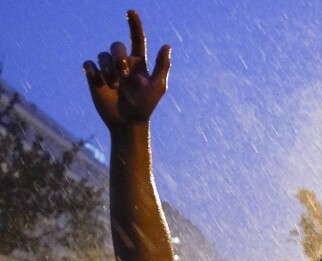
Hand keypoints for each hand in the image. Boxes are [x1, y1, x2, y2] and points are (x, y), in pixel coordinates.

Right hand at [83, 10, 170, 127]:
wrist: (129, 122)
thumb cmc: (146, 105)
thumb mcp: (158, 87)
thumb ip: (162, 66)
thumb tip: (167, 45)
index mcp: (139, 62)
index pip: (137, 39)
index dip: (134, 24)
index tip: (131, 11)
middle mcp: (123, 62)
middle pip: (116, 45)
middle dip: (119, 57)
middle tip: (123, 75)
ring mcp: (107, 69)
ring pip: (102, 54)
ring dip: (108, 69)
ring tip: (114, 85)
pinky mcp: (93, 76)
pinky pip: (88, 63)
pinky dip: (93, 71)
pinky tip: (99, 82)